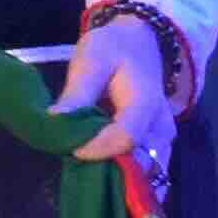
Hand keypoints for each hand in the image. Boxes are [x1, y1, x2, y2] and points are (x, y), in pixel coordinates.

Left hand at [59, 10, 177, 200]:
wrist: (141, 42)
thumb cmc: (114, 48)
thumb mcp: (91, 60)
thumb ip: (77, 93)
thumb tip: (54, 122)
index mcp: (146, 103)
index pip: (124, 138)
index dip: (95, 148)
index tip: (70, 147)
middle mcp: (162, 127)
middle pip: (139, 163)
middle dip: (107, 170)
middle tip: (78, 163)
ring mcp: (163, 139)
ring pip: (145, 172)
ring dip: (117, 175)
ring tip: (89, 167)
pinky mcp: (158, 145)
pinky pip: (146, 169)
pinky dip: (125, 174)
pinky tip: (101, 168)